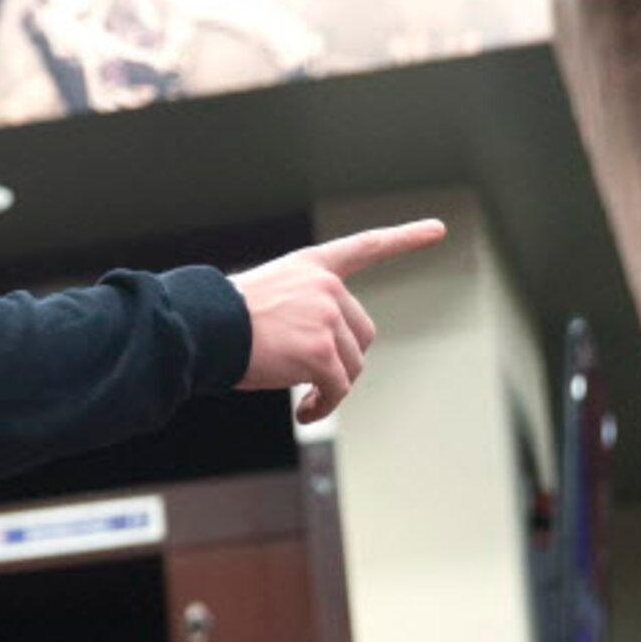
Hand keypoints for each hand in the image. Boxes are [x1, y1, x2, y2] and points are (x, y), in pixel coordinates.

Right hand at [229, 219, 444, 424]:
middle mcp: (327, 286)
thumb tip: (324, 364)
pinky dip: (324, 405)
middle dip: (342, 362)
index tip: (438, 229)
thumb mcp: (267, 298)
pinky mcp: (322, 352)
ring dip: (330, 388)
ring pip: (351, 366)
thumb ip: (303, 312)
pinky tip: (304, 411)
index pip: (366, 247)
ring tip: (302, 399)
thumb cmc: (220, 322)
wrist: (202, 329)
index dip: (405, 237)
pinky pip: (337, 389)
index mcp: (311, 266)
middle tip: (312, 382)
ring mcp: (327, 317)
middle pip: (361, 334)